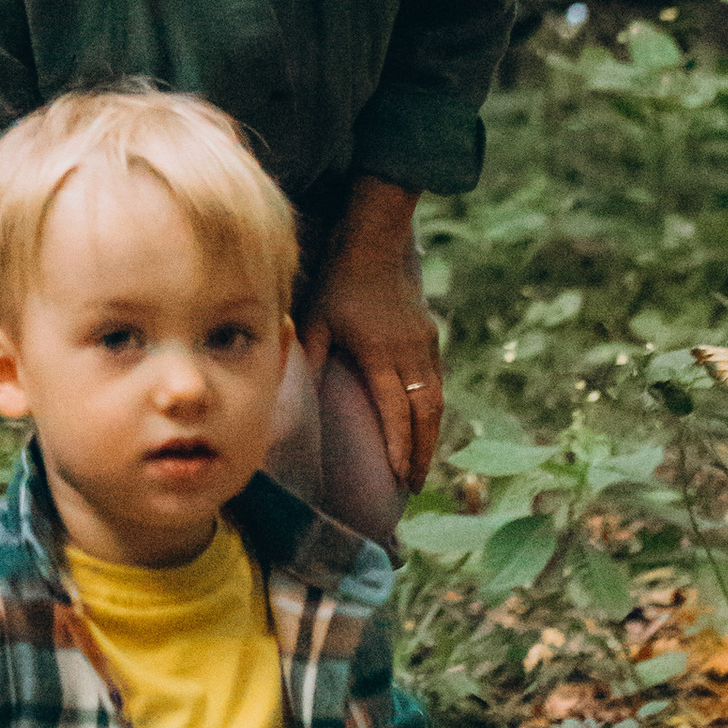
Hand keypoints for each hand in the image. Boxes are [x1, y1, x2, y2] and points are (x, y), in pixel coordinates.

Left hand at [302, 179, 441, 491]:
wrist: (378, 239)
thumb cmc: (339, 278)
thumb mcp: (317, 317)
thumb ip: (308, 356)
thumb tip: (290, 395)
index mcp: (382, 352)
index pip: (396, 410)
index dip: (399, 447)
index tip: (399, 478)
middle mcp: (411, 352)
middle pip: (427, 415)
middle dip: (422, 453)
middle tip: (414, 488)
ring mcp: (426, 344)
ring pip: (437, 401)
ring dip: (430, 436)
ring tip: (421, 467)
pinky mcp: (430, 336)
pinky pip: (436, 383)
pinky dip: (432, 411)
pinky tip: (423, 427)